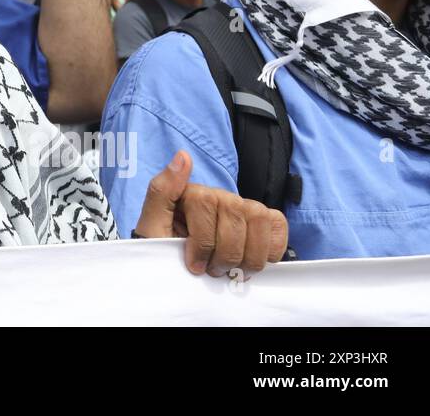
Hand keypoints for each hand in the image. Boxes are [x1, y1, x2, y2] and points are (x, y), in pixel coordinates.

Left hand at [134, 151, 288, 277]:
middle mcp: (218, 195)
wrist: (178, 272)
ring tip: (232, 271)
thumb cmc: (165, 251)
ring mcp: (241, 206)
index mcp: (190, 192)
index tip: (194, 265)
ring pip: (258, 218)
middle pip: (234, 213)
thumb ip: (161, 191)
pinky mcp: (260, 221)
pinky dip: (272, 247)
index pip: (206, 202)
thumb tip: (183, 156)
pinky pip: (278, 223)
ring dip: (248, 254)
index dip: (203, 241)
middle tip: (213, 271)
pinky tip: (254, 260)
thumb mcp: (151, 227)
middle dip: (226, 252)